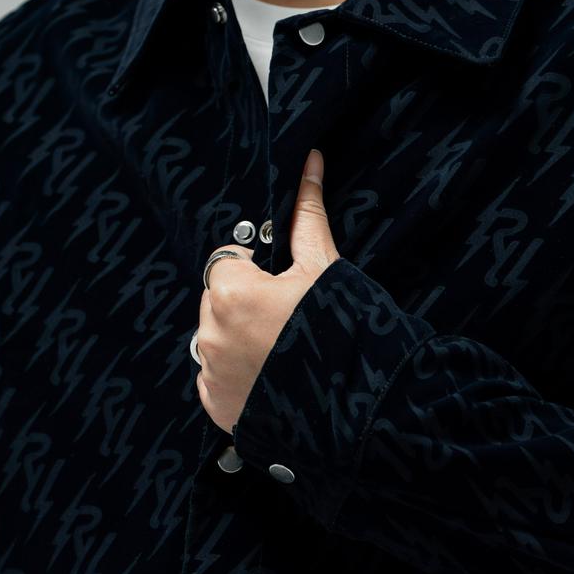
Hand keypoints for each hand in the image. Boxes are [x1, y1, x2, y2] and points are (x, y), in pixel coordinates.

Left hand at [194, 148, 340, 434]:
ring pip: (215, 339)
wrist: (362, 411)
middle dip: (246, 305)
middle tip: (287, 322)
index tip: (282, 289)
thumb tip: (310, 162)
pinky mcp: (217, 407)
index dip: (256, 274)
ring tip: (282, 353)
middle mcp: (211, 334)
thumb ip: (308, 215)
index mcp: (232, 292)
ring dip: (239, 339)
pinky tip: (271, 378)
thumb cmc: (346, 332)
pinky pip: (216, 378)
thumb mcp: (325, 269)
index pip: (226, 265)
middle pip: (218, 302)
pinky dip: (237, 376)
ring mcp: (212, 374)